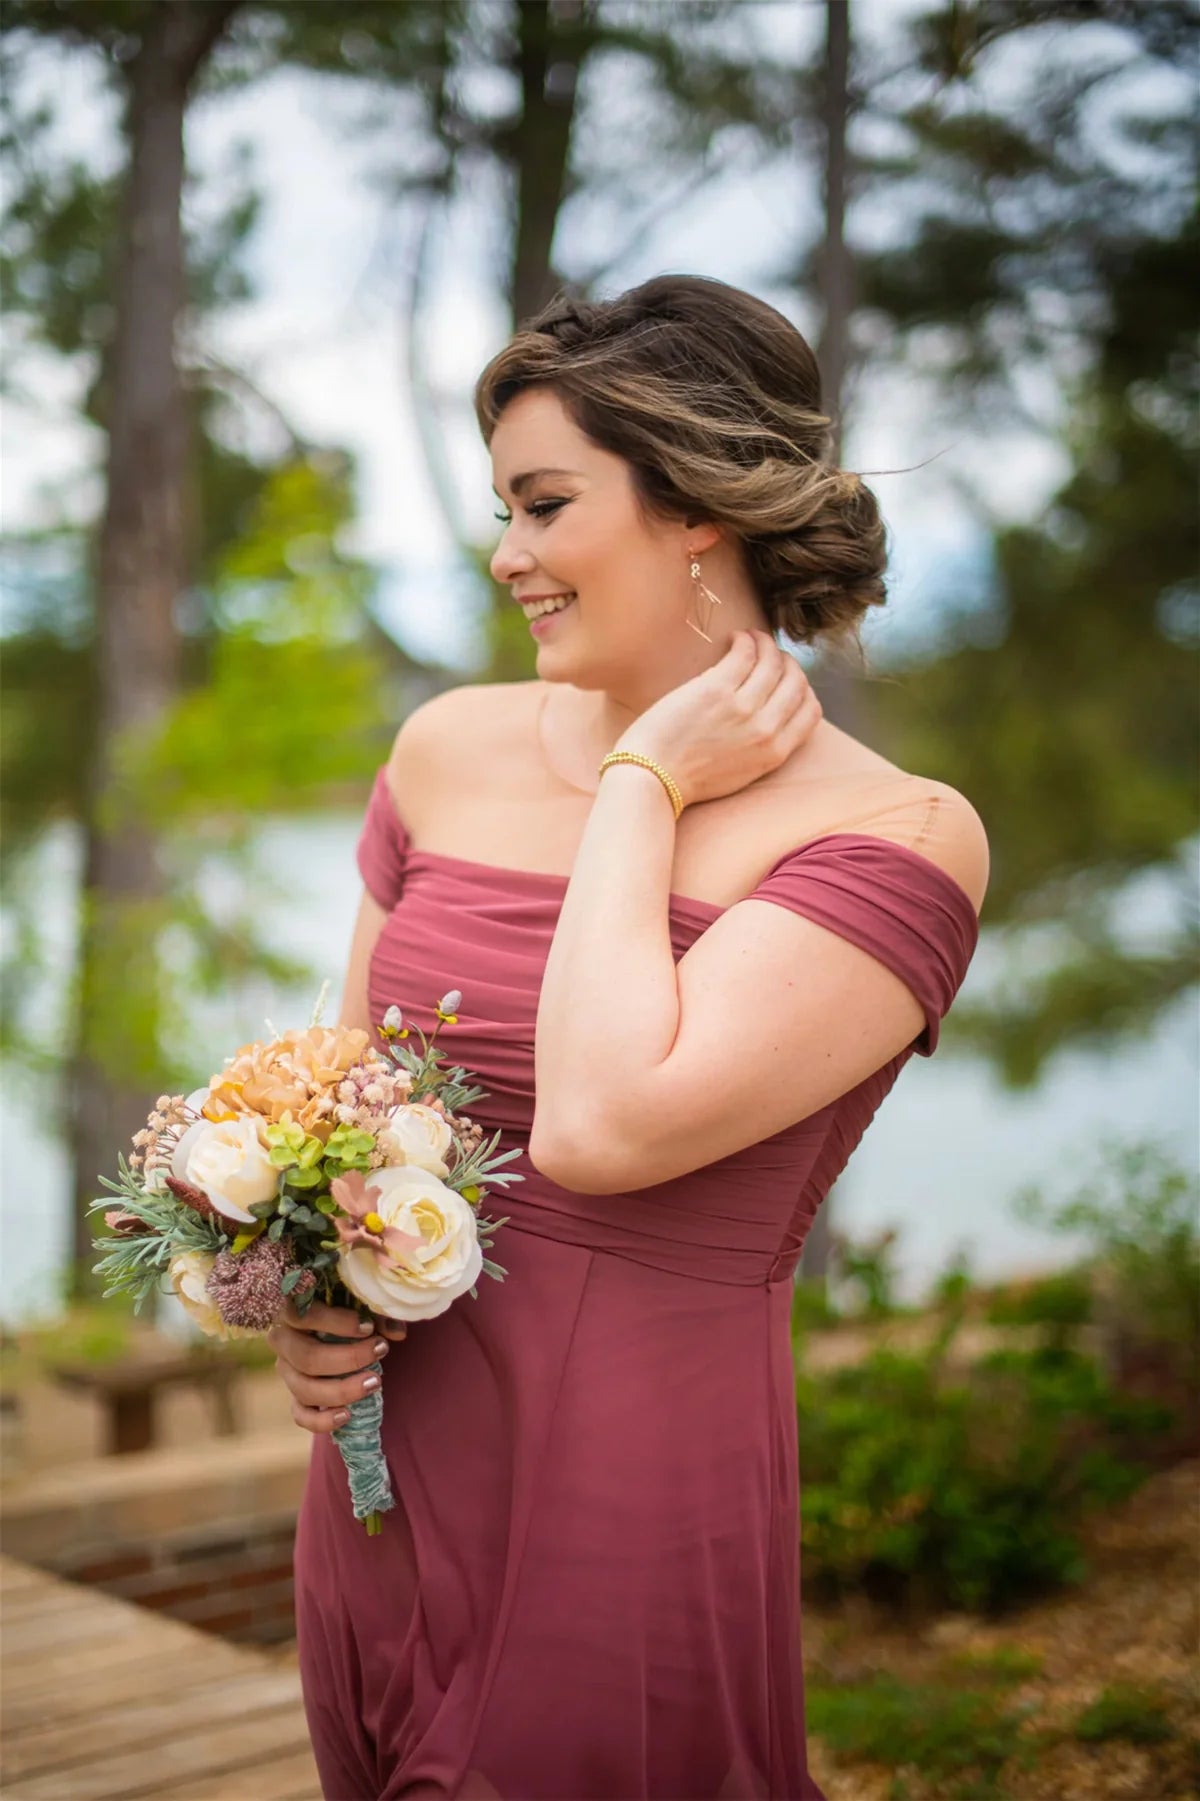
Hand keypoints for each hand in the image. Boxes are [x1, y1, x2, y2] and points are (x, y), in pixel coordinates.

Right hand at [266, 1296, 407, 1436]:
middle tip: (381, 1350)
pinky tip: (348, 1414)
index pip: (303, 1316)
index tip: (368, 1327)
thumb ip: (378, 1315)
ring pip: (304, 1389)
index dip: (336, 1323)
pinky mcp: (295, 1397)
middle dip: (348, 1358)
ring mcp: (287, 1373)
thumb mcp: (361, 1307)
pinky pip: (301, 1415)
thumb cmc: (349, 1312)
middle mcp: (283, 1343)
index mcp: (292, 1311)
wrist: (339, 1333)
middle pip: (306, 1357)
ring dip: (342, 1390)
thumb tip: (397, 1333)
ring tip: (375, 1382)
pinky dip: (322, 1420)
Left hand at [615, 630, 821, 808]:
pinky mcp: (716, 690)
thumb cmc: (688, 777)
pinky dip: (746, 640)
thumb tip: (770, 716)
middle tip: (771, 653)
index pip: (810, 711)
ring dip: (766, 643)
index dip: (803, 688)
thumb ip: (760, 747)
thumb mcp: (740, 772)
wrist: (652, 779)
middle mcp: (765, 729)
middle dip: (788, 662)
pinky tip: (736, 637)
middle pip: (796, 682)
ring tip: (752, 638)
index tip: (787, 679)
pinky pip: (745, 653)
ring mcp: (742, 708)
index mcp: (774, 753)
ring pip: (773, 662)